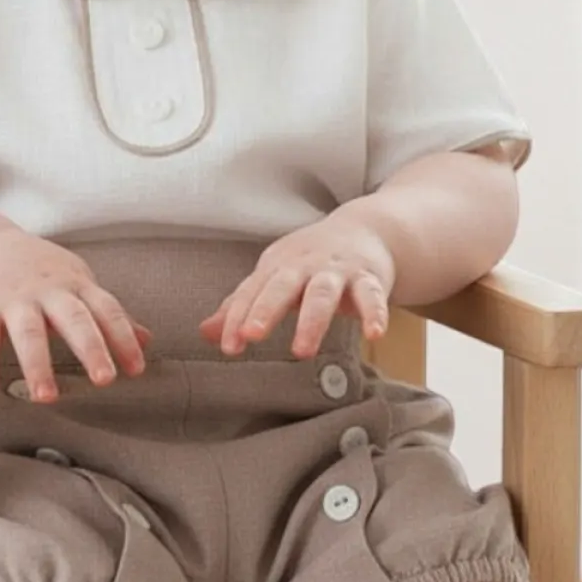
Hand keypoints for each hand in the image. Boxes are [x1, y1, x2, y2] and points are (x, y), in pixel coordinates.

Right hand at [0, 229, 150, 402]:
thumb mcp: (78, 282)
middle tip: (104, 380)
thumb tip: (146, 340)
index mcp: (76, 285)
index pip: (107, 310)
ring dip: (37, 365)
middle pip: (73, 318)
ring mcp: (14, 299)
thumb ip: (107, 314)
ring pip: (28, 332)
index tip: (137, 369)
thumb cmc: (40, 269)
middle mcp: (47, 291)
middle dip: (90, 348)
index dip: (124, 338)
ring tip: (46, 398)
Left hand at [198, 212, 396, 358]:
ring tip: (302, 350)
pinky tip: (374, 334)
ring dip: (312, 321)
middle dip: (266, 309)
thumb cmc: (311, 260)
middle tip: (252, 336)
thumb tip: (206, 333)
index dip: (237, 318)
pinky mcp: (369, 278)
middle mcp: (305, 266)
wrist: (365, 230)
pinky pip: (372, 296)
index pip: (252, 292)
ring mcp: (338, 270)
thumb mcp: (274, 277)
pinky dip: (374, 314)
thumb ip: (242, 306)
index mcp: (277, 266)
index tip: (229, 347)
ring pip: (323, 293)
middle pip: (283, 286)